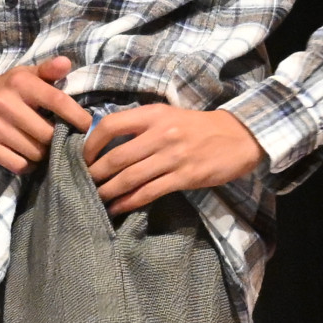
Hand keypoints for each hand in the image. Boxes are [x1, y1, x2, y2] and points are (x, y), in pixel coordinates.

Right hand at [0, 57, 93, 172]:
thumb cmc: (6, 87)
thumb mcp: (26, 74)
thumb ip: (48, 70)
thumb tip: (66, 63)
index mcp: (20, 83)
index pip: (57, 101)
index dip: (76, 116)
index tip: (87, 125)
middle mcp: (5, 104)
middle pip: (47, 134)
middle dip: (58, 139)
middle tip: (61, 138)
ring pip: (34, 153)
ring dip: (44, 154)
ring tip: (44, 147)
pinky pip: (18, 165)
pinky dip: (28, 164)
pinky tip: (29, 155)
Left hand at [83, 103, 266, 211]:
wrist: (238, 136)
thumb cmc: (197, 126)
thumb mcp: (167, 115)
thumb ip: (140, 125)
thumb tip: (104, 140)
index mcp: (153, 114)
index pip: (110, 125)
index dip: (91, 144)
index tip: (83, 157)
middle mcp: (161, 134)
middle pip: (116, 157)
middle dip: (95, 174)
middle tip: (84, 183)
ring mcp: (173, 157)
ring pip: (129, 177)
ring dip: (108, 191)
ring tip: (96, 198)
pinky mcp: (185, 177)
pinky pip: (149, 192)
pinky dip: (128, 202)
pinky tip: (117, 208)